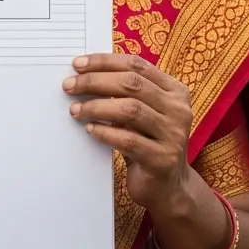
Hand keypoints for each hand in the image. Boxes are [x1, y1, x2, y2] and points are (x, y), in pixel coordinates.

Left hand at [63, 54, 191, 212]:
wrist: (168, 187)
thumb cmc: (148, 141)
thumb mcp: (144, 111)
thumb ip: (126, 91)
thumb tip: (85, 73)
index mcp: (175, 91)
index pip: (137, 65)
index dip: (105, 62)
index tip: (78, 64)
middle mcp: (178, 110)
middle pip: (132, 84)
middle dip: (95, 81)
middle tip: (70, 85)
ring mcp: (173, 135)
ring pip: (130, 109)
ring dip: (96, 106)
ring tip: (75, 109)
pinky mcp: (162, 159)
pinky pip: (128, 140)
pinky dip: (105, 132)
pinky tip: (90, 129)